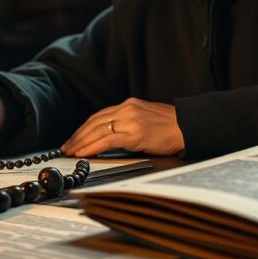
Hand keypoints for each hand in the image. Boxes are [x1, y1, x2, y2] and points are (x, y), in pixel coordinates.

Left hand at [60, 97, 183, 156]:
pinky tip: (83, 153)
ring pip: (97, 130)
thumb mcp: (146, 118)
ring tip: (71, 152)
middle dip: (78, 136)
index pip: (99, 116)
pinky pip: (107, 140)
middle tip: (66, 147)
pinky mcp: (135, 133)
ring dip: (81, 142)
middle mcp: (127, 109)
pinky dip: (92, 147)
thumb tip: (112, 137)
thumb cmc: (172, 126)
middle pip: (94, 122)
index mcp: (129, 105)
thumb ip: (129, 123)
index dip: (84, 128)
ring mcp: (130, 120)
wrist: (190, 126)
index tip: (74, 138)